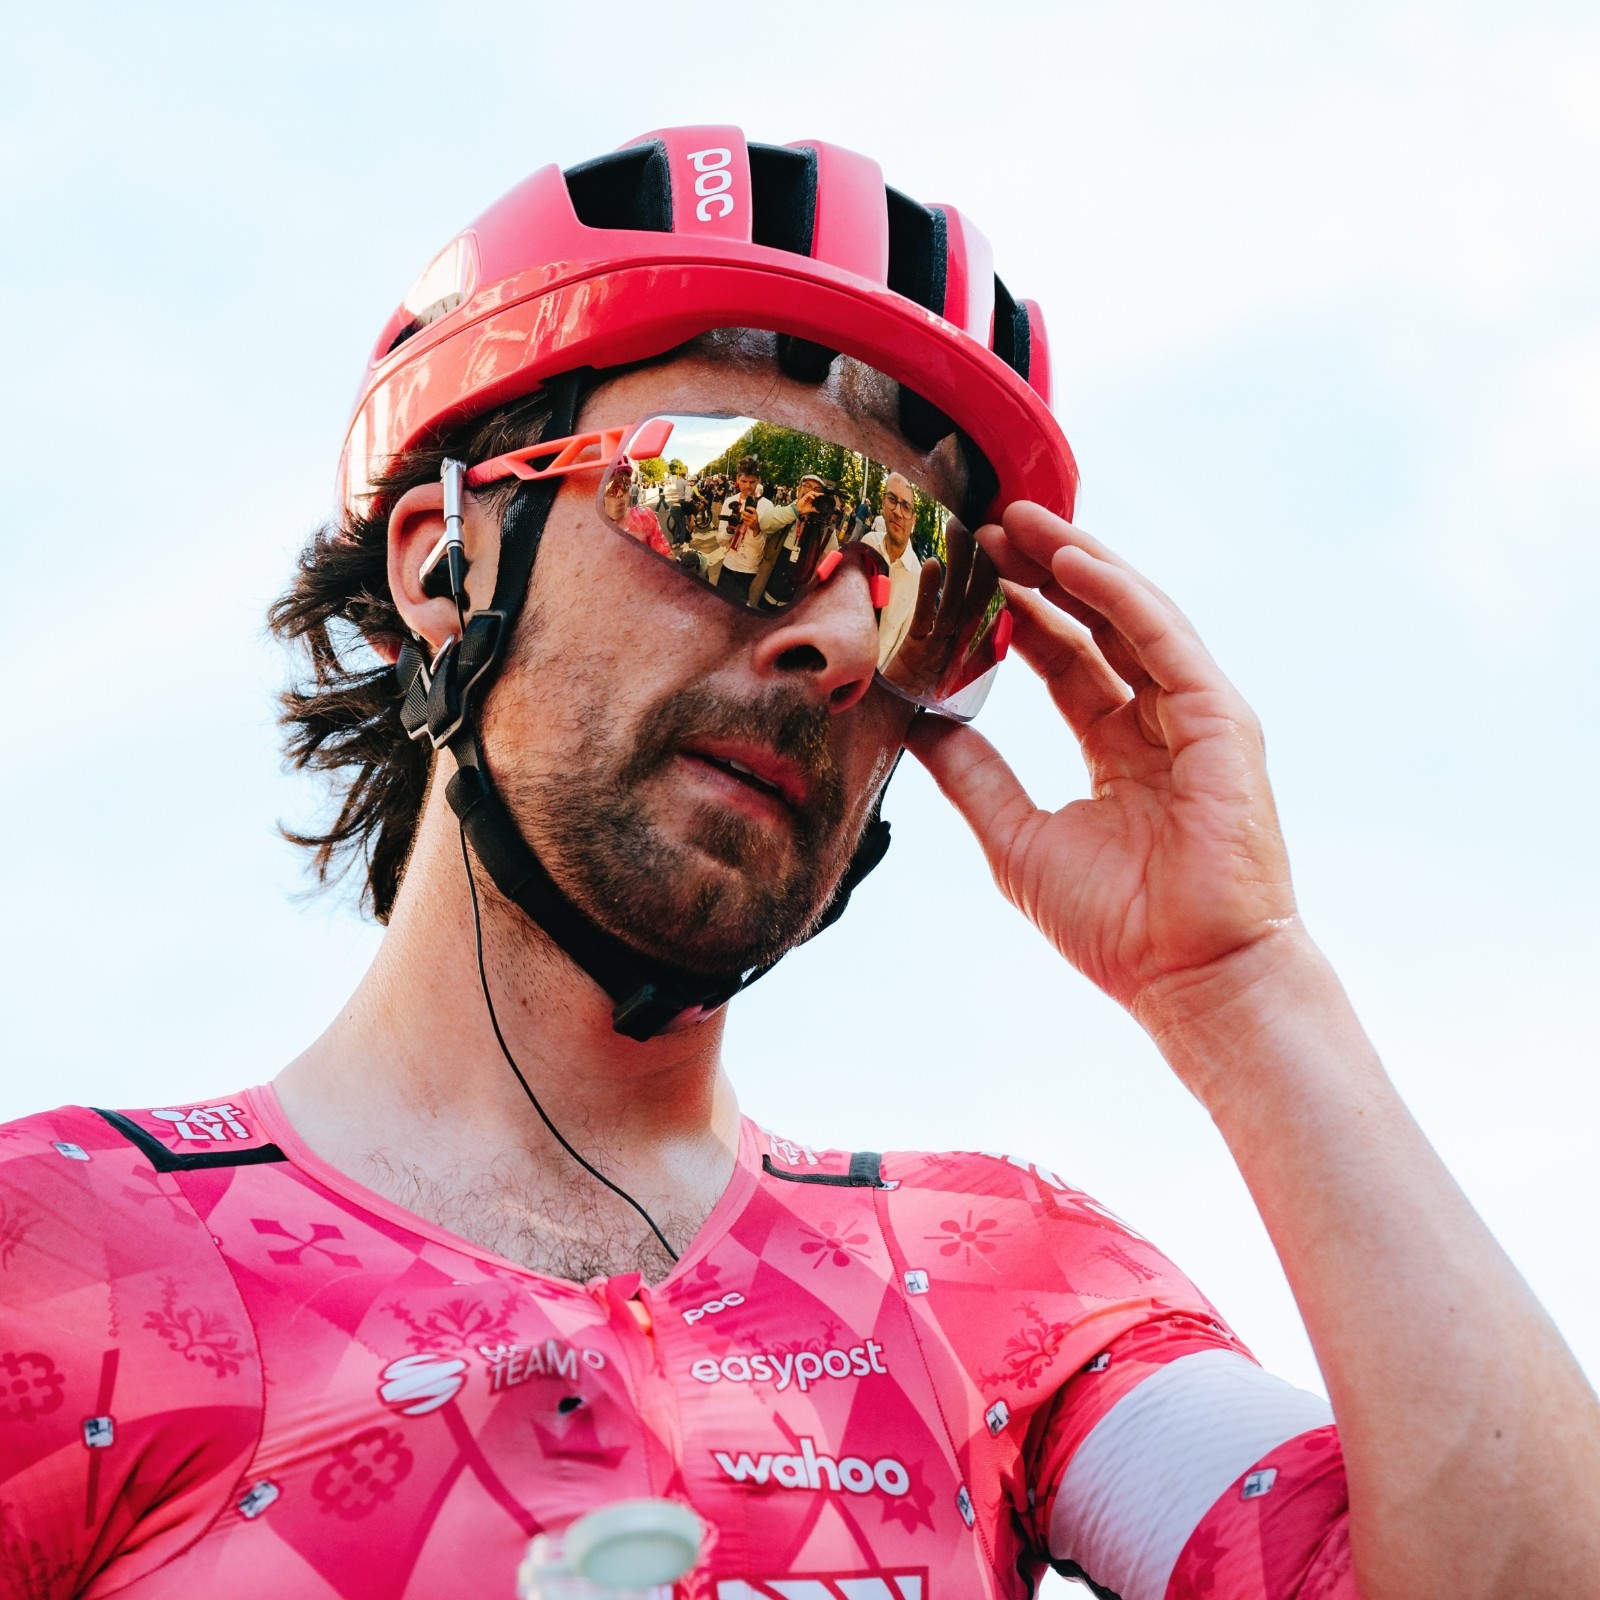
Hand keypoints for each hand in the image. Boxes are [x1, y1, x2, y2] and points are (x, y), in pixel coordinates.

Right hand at [796, 483, 822, 515]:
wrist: (799, 510)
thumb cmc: (804, 509)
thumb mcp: (811, 509)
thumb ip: (815, 510)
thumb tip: (819, 511)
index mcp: (811, 500)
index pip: (816, 496)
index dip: (819, 495)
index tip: (823, 495)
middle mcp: (810, 498)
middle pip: (814, 493)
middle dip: (818, 493)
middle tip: (821, 495)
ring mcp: (807, 497)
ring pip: (811, 492)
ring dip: (815, 493)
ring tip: (817, 495)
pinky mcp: (804, 497)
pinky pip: (808, 494)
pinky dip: (811, 495)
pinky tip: (813, 498)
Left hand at [905, 502, 1295, 1014]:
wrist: (1187, 980)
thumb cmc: (1115, 927)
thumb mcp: (1017, 839)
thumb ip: (971, 776)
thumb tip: (915, 724)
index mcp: (1118, 750)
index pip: (1066, 660)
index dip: (1020, 612)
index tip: (968, 572)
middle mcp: (1159, 724)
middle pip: (1097, 623)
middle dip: (1042, 570)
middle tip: (985, 525)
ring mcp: (1196, 719)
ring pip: (1132, 616)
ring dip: (1076, 561)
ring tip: (1017, 520)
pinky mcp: (1222, 722)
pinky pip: (1164, 640)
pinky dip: (1119, 594)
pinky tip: (1070, 559)